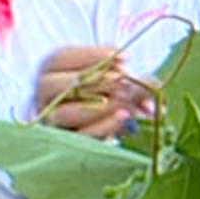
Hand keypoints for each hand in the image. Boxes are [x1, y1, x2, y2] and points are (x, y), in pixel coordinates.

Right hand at [33, 46, 149, 140]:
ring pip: (65, 113)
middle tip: (126, 82)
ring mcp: (50, 120)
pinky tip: (124, 119)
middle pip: (60, 85)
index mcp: (51, 70)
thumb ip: (139, 84)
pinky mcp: (62, 142)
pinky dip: (103, 127)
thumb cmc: (107, 91)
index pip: (62, 58)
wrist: (96, 121)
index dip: (93, 56)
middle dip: (96, 82)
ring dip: (97, 107)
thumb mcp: (121, 81)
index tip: (126, 60)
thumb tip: (155, 104)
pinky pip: (78, 137)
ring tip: (126, 102)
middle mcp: (44, 95)